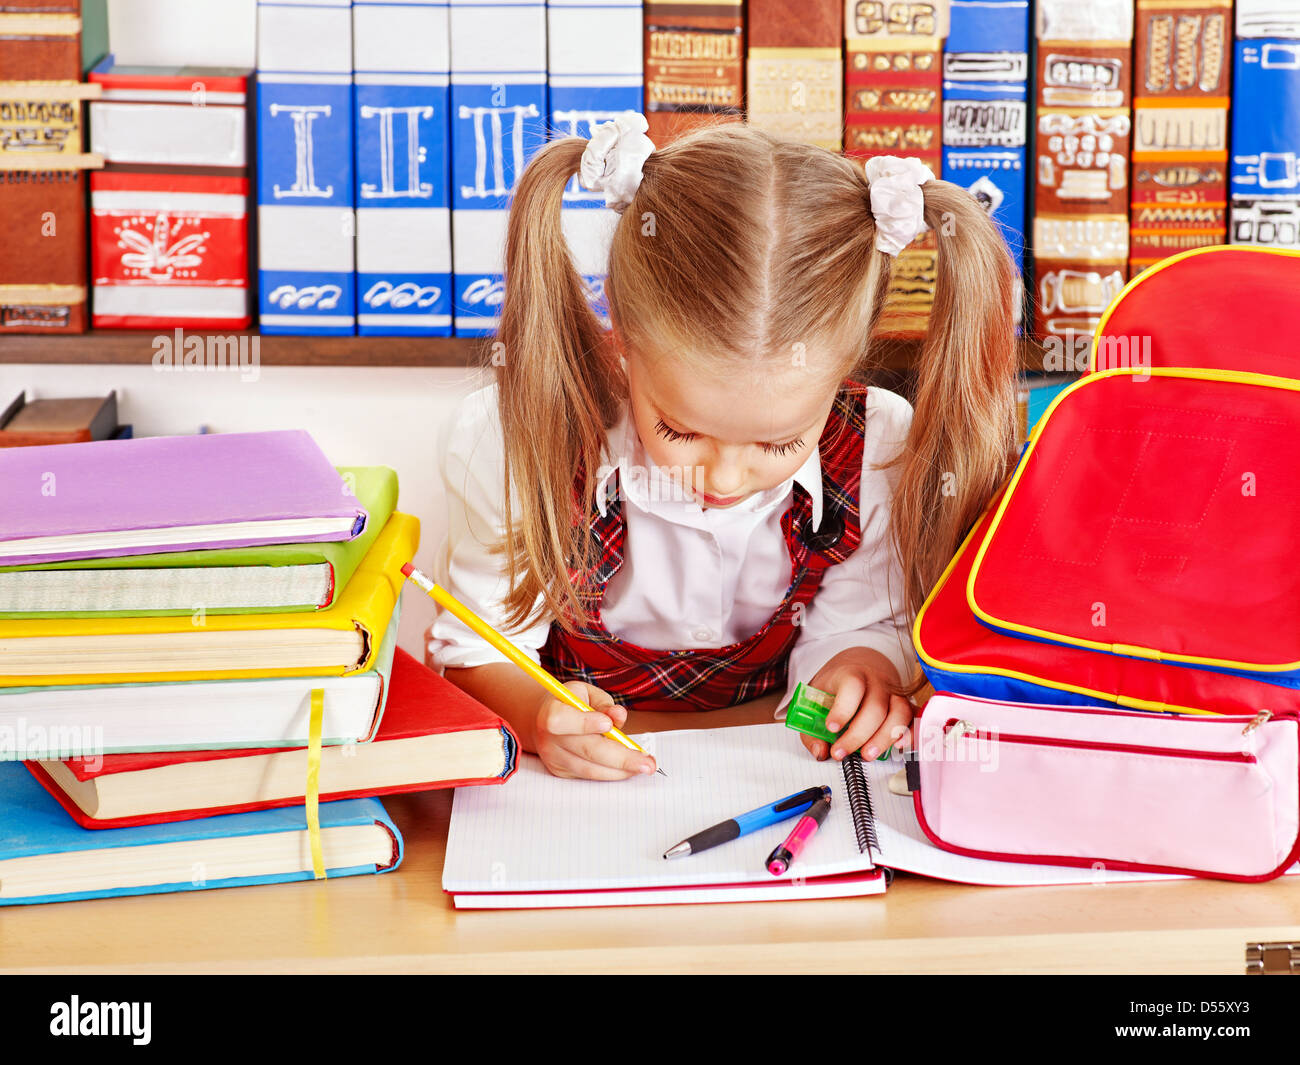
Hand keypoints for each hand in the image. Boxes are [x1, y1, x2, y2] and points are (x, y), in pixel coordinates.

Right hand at [533, 680, 658, 779]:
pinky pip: (589, 775)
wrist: (544, 719)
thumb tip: (619, 715)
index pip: (561, 720)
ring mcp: (554, 758)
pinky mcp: (561, 772)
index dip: (585, 723)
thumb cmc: (570, 702)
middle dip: (621, 758)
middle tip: (647, 763)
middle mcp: (548, 738)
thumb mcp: (586, 693)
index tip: (609, 724)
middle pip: (585, 750)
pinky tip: (627, 768)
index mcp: (550, 711)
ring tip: (644, 766)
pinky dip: (611, 773)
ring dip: (620, 770)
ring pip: (590, 768)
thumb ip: (604, 703)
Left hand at [798, 647, 913, 762]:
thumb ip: (812, 727)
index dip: (843, 709)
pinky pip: (913, 719)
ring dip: (884, 738)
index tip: (831, 728)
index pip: (852, 685)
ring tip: (867, 754)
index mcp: (851, 673)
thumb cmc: (837, 685)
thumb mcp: (816, 697)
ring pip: (899, 713)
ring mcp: (894, 692)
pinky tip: (898, 746)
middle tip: (841, 752)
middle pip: (875, 707)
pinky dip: (910, 734)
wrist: (861, 665)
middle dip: (858, 735)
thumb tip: (820, 750)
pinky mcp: (906, 704)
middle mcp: (876, 681)